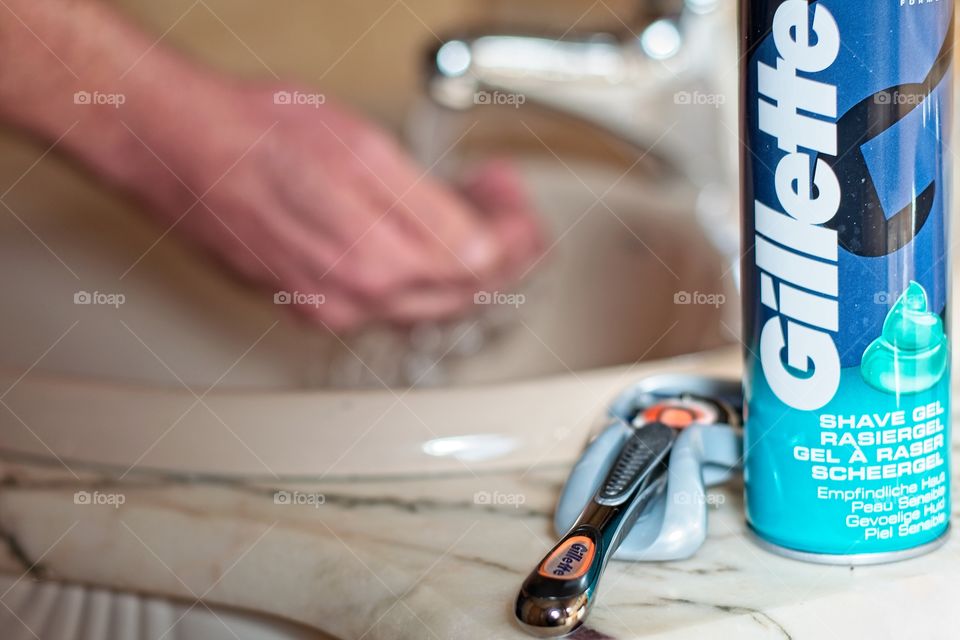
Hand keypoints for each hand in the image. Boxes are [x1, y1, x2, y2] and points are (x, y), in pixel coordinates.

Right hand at [128, 83, 543, 331]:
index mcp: (378, 257)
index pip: (484, 266)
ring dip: (459, 258)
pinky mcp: (311, 304)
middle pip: (463, 291)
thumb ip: (431, 209)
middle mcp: (357, 297)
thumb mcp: (361, 147)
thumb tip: (483, 247)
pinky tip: (412, 233)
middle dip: (496, 243)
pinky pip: (386, 301)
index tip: (509, 194)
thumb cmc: (256, 136)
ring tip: (462, 208)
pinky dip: (416, 270)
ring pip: (428, 299)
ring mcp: (332, 307)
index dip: (512, 228)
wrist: (179, 152)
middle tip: (497, 198)